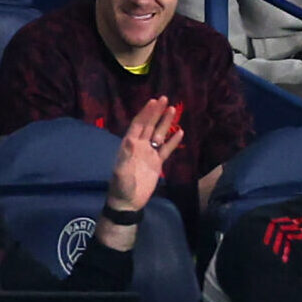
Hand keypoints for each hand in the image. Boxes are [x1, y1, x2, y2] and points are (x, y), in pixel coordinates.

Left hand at [108, 96, 182, 213]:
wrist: (128, 202)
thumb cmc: (121, 187)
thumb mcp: (121, 172)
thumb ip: (125, 156)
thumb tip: (129, 140)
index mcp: (129, 145)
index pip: (138, 124)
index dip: (145, 113)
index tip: (153, 101)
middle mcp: (139, 146)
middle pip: (149, 125)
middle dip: (156, 112)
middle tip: (164, 98)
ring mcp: (149, 154)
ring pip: (158, 134)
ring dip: (165, 122)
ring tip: (173, 109)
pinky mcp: (157, 164)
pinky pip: (166, 150)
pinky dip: (172, 141)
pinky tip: (180, 132)